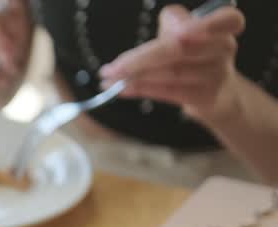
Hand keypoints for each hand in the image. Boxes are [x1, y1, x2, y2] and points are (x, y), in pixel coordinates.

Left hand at [99, 5, 246, 121]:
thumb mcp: (184, 30)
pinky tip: (120, 89)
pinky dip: (140, 89)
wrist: (215, 92)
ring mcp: (216, 75)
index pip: (229, 19)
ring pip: (171, 73)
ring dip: (134, 76)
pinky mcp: (204, 97)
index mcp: (223, 27)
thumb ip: (174, 22)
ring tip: (108, 78)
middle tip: (110, 68)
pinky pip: (168, 92)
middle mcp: (224, 49)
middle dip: (141, 58)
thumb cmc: (192, 53)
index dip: (206, 26)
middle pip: (181, 49)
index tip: (181, 34)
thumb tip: (171, 31)